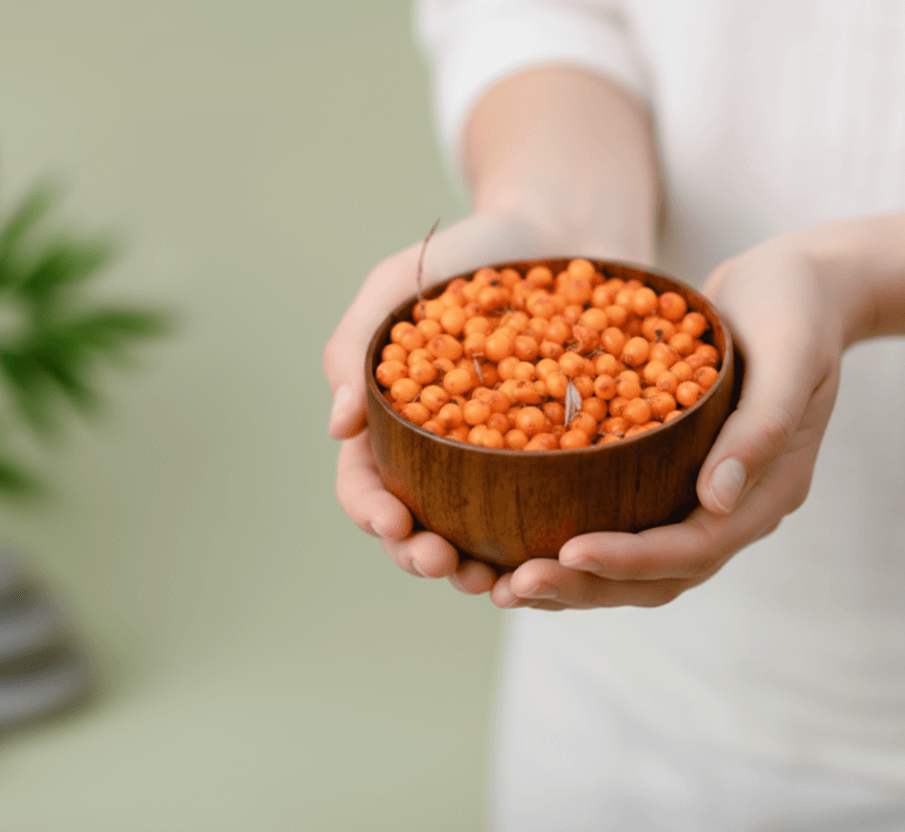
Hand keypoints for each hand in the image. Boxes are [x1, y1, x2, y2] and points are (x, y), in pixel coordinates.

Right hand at [326, 210, 584, 592]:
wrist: (564, 229)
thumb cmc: (468, 253)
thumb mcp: (399, 285)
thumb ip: (357, 347)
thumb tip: (337, 426)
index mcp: (393, 424)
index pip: (365, 483)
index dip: (371, 510)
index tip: (393, 520)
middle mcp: (444, 456)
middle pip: (420, 525)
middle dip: (422, 554)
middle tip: (445, 563)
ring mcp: (506, 463)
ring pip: (484, 535)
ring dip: (485, 568)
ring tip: (502, 583)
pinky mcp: (566, 461)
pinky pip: (556, 509)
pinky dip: (554, 542)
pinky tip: (567, 557)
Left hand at [493, 233, 863, 609]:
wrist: (794, 285)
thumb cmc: (796, 308)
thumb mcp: (790, 355)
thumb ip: (762, 428)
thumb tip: (717, 501)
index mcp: (766, 493)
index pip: (694, 549)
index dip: (631, 559)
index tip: (568, 552)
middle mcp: (730, 508)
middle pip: (654, 576)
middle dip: (583, 586)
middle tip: (511, 588)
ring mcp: (700, 496)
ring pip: (632, 561)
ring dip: (568, 578)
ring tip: (499, 584)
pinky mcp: (669, 474)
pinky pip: (618, 517)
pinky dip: (569, 531)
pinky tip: (514, 533)